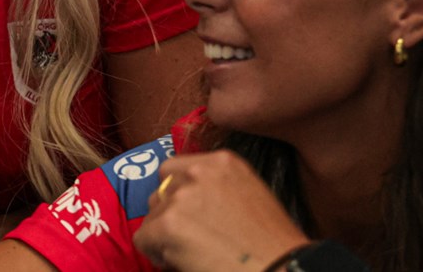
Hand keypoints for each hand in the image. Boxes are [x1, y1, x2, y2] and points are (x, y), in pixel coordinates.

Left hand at [133, 151, 309, 270]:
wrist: (279, 268)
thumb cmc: (271, 243)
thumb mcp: (249, 194)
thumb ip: (215, 187)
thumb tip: (182, 198)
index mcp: (222, 161)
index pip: (174, 169)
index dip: (179, 196)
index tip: (194, 217)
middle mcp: (198, 172)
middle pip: (160, 191)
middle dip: (170, 215)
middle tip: (194, 239)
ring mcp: (181, 197)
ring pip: (151, 216)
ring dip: (164, 236)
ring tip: (193, 252)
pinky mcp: (168, 224)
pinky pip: (143, 240)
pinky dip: (157, 254)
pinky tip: (184, 262)